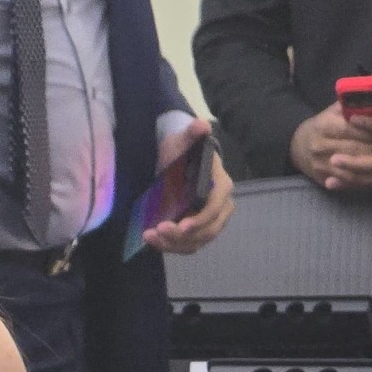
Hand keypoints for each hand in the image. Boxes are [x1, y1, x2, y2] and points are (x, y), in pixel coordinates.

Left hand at [142, 118, 234, 254]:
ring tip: (150, 237)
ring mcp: (210, 221)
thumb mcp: (184, 140)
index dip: (200, 220)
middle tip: (156, 232)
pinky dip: (171, 246)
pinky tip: (153, 241)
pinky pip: (188, 244)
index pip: (214, 208)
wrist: (176, 161)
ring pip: (197, 241)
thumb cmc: (182, 151)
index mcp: (221, 186)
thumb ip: (192, 133)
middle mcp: (221, 207)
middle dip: (182, 236)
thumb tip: (201, 125)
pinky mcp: (197, 230)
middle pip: (207, 230)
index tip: (180, 226)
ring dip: (174, 244)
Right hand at [289, 102, 371, 190]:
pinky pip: (352, 185)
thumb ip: (353, 107)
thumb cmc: (323, 125)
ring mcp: (322, 166)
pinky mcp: (324, 180)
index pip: (355, 129)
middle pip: (358, 152)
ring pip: (356, 172)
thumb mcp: (333, 111)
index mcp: (325, 126)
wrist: (295, 146)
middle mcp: (322, 146)